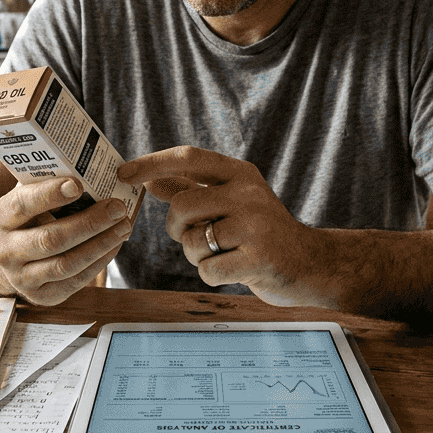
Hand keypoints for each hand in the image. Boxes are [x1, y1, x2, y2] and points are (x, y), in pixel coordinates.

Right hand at [0, 177, 131, 305]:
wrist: (10, 255)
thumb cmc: (29, 216)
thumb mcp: (28, 195)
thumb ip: (47, 181)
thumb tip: (85, 163)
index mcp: (1, 218)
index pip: (23, 204)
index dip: (50, 194)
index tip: (78, 184)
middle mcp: (5, 251)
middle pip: (50, 239)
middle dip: (89, 223)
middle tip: (117, 207)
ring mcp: (21, 278)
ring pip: (66, 264)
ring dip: (100, 244)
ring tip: (124, 226)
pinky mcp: (42, 296)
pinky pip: (75, 280)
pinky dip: (100, 261)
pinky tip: (115, 244)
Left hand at [117, 146, 331, 307]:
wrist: (309, 264)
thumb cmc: (261, 233)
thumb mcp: (232, 201)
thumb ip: (192, 189)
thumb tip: (150, 178)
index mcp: (240, 173)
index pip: (189, 157)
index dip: (152, 163)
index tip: (123, 173)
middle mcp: (249, 193)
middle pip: (182, 206)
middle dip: (177, 229)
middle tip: (193, 237)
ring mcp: (256, 225)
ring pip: (192, 242)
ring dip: (197, 255)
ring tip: (224, 253)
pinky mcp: (259, 258)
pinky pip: (208, 269)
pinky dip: (212, 274)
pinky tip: (235, 269)